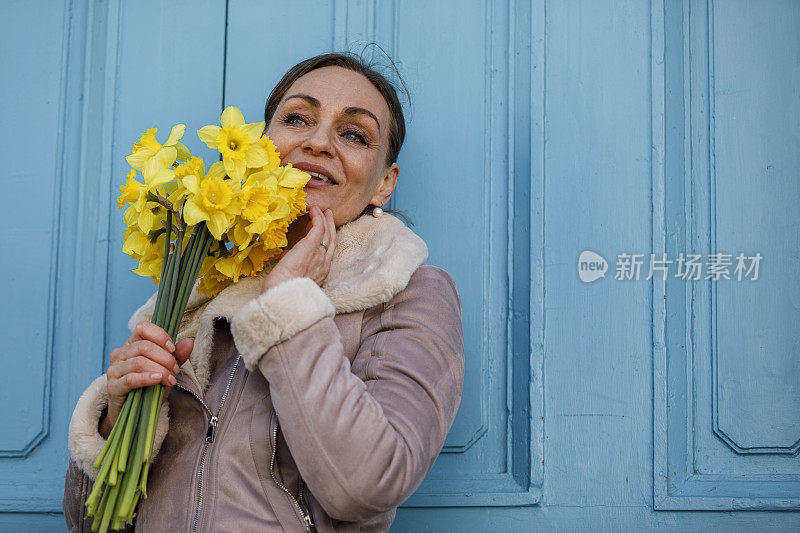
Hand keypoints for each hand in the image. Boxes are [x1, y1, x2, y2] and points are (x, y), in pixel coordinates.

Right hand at [100, 321, 192, 438]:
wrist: (136, 411)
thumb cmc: (150, 385)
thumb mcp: (167, 368)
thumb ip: (177, 355)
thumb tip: (189, 342)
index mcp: (131, 344)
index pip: (143, 328)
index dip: (160, 336)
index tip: (173, 349)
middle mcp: (119, 353)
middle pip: (144, 346)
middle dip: (165, 358)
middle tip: (175, 370)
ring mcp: (114, 370)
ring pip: (139, 362)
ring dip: (160, 370)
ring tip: (170, 379)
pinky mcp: (113, 386)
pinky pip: (131, 379)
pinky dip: (147, 378)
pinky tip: (159, 379)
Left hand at [261, 206, 336, 292]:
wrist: (284, 294)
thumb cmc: (283, 289)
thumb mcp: (291, 275)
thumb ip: (292, 263)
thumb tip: (286, 255)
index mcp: (320, 272)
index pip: (326, 252)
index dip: (325, 239)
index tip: (320, 230)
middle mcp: (324, 263)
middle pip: (331, 240)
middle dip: (331, 226)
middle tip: (328, 215)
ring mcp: (319, 254)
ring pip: (327, 233)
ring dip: (325, 219)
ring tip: (322, 210)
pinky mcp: (310, 246)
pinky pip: (319, 228)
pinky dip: (318, 217)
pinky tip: (314, 210)